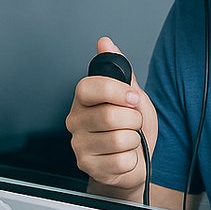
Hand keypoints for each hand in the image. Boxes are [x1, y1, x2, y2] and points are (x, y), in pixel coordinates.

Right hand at [66, 36, 158, 200]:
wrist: (135, 161)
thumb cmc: (130, 128)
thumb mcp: (131, 96)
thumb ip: (120, 71)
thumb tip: (105, 43)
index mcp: (83, 100)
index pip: (89, 87)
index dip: (116, 91)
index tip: (132, 98)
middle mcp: (75, 121)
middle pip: (109, 116)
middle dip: (133, 120)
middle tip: (131, 123)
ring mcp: (79, 146)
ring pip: (118, 140)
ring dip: (133, 140)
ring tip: (128, 140)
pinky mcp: (88, 167)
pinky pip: (121, 161)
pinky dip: (131, 160)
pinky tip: (123, 156)